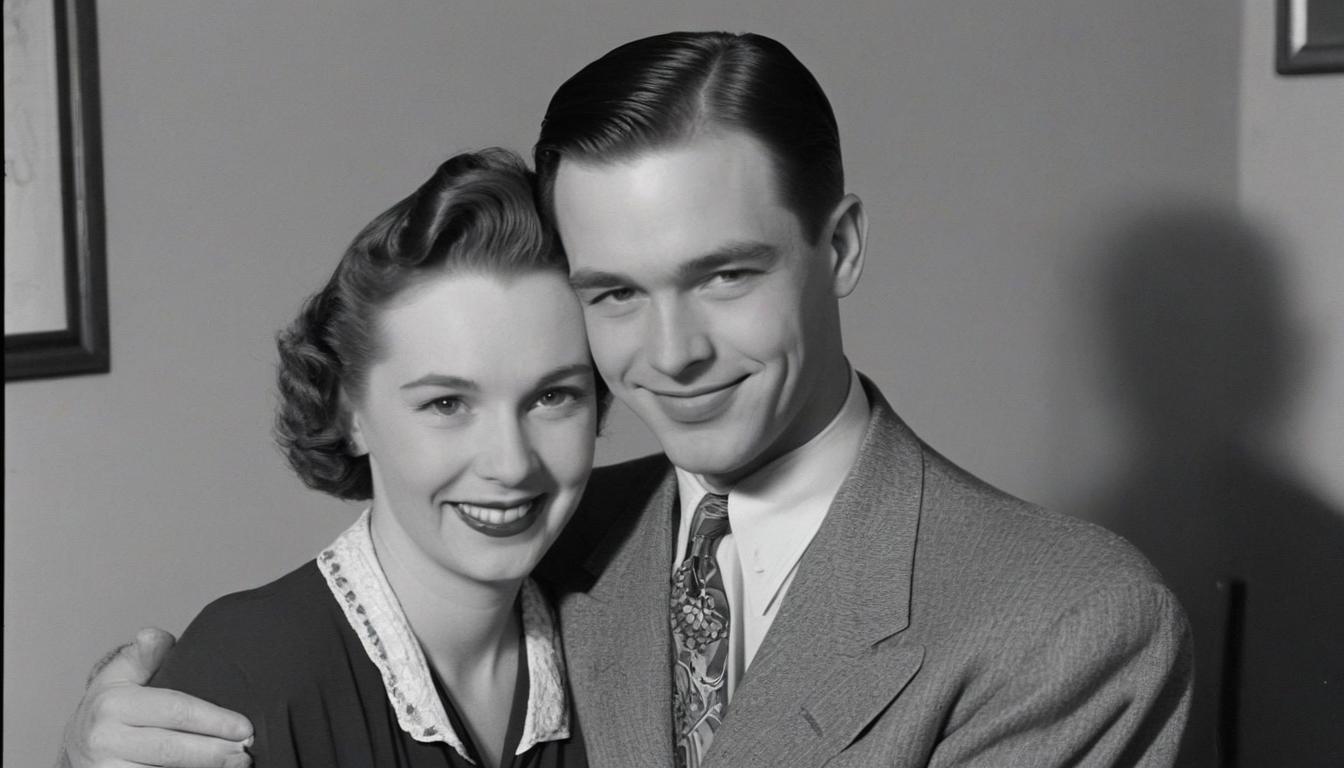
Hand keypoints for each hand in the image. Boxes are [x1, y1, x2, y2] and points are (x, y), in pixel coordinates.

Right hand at [59, 628, 253, 767]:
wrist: (76, 747)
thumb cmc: (110, 709)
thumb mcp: (119, 675)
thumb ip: (143, 655)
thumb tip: (153, 635)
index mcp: (113, 703)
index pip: (174, 711)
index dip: (213, 720)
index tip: (244, 727)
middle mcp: (105, 739)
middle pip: (172, 749)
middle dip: (215, 752)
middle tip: (246, 751)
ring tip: (237, 765)